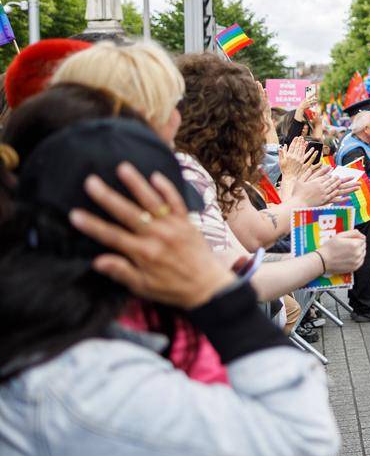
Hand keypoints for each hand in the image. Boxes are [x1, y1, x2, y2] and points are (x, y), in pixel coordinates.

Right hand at [71, 164, 234, 309]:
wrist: (208, 286)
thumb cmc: (172, 288)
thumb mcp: (143, 287)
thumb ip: (121, 272)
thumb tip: (97, 261)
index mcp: (144, 253)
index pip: (112, 236)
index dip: (92, 225)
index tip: (75, 214)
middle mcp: (158, 236)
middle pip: (128, 213)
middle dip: (108, 197)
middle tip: (91, 181)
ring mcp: (173, 226)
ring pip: (152, 201)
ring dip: (137, 184)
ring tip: (123, 167)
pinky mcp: (187, 222)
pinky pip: (177, 201)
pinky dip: (167, 188)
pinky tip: (155, 175)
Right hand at [279, 136, 308, 181]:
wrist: (289, 176)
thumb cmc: (284, 169)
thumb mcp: (281, 161)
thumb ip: (281, 154)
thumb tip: (281, 147)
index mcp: (288, 156)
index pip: (292, 146)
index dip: (294, 141)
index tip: (296, 137)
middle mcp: (294, 157)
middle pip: (297, 147)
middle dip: (299, 141)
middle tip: (301, 137)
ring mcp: (299, 160)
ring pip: (302, 151)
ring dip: (304, 145)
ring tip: (306, 141)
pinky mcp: (302, 163)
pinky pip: (306, 156)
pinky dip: (308, 152)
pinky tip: (311, 149)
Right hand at [290, 166, 349, 209]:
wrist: (298, 204)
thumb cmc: (297, 193)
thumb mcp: (299, 181)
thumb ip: (306, 175)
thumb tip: (309, 169)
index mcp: (315, 182)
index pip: (324, 176)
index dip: (328, 174)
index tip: (331, 172)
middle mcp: (321, 187)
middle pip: (330, 181)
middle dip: (334, 178)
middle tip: (338, 176)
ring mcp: (323, 193)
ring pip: (332, 187)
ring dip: (336, 184)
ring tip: (339, 181)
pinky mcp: (323, 200)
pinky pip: (331, 195)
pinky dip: (335, 192)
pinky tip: (337, 190)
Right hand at [318, 232, 365, 273]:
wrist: (323, 261)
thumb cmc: (330, 248)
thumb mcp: (340, 235)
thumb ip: (353, 233)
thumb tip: (361, 235)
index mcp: (355, 244)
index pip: (363, 239)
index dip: (356, 239)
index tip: (350, 240)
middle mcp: (358, 253)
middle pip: (363, 246)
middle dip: (358, 245)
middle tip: (348, 246)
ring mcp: (357, 261)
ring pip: (363, 254)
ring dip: (358, 252)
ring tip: (348, 252)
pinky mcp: (355, 267)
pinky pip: (361, 261)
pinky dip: (357, 259)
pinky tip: (349, 257)